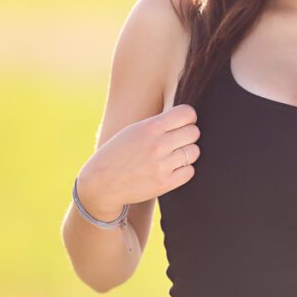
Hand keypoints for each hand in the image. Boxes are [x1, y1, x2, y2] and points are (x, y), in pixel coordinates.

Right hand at [79, 104, 200, 214]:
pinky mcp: (165, 183)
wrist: (102, 183)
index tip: (184, 122)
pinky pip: (190, 171)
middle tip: (178, 140)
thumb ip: (158, 124)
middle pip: (194, 132)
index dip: (189, 117)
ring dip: (187, 152)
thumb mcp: (134, 131)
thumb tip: (187, 118)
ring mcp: (162, 165)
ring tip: (174, 154)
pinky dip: (184, 169)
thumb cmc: (118, 153)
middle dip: (189, 135)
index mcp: (150, 128)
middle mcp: (158, 145)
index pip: (187, 113)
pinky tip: (172, 168)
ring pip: (194, 152)